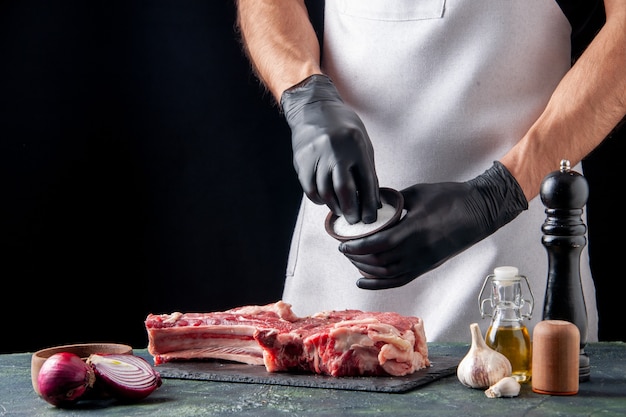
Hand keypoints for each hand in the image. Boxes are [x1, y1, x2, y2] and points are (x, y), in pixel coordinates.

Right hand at [280, 74, 379, 223]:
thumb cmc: (344, 129)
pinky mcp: (301, 160)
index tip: (370, 219)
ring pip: (325, 192)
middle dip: (351, 211)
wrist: (314, 108)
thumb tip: (371, 203)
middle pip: (343, 190)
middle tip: (354, 220)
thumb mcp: (362, 143)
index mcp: (355, 144)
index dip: (368, 204)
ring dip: (334, 206)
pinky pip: (310, 189)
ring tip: (341, 210)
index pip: (366, 181)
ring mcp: (316, 155)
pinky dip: (319, 199)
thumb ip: (366, 171)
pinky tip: (326, 199)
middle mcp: (335, 149)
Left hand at [338, 162, 527, 288]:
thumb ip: (392, 202)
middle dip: (357, 257)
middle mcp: (418, 250)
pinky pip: (400, 280)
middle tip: (344, 248)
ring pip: (387, 273)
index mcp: (415, 229)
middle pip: (379, 262)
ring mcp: (424, 261)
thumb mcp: (416, 193)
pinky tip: (363, 280)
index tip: (342, 243)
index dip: (357, 247)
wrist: (480, 211)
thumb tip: (369, 206)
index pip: (378, 244)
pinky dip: (380, 282)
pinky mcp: (428, 266)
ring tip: (352, 260)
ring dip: (365, 269)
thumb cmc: (450, 197)